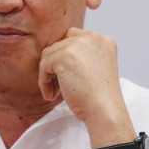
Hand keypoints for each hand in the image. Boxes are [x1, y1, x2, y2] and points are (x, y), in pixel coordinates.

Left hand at [38, 28, 134, 146]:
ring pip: (49, 54)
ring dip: (48, 74)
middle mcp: (93, 38)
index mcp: (103, 40)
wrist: (105, 111)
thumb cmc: (100, 97)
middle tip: (58, 87)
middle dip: (56, 65)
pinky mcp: (64, 57)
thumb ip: (81, 57)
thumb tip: (54, 55)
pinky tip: (51, 96)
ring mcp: (78, 45)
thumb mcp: (95, 69)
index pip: (74, 38)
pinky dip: (44, 82)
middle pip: (60, 44)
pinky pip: (44, 65)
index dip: (66, 57)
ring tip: (54, 93)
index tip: (67, 76)